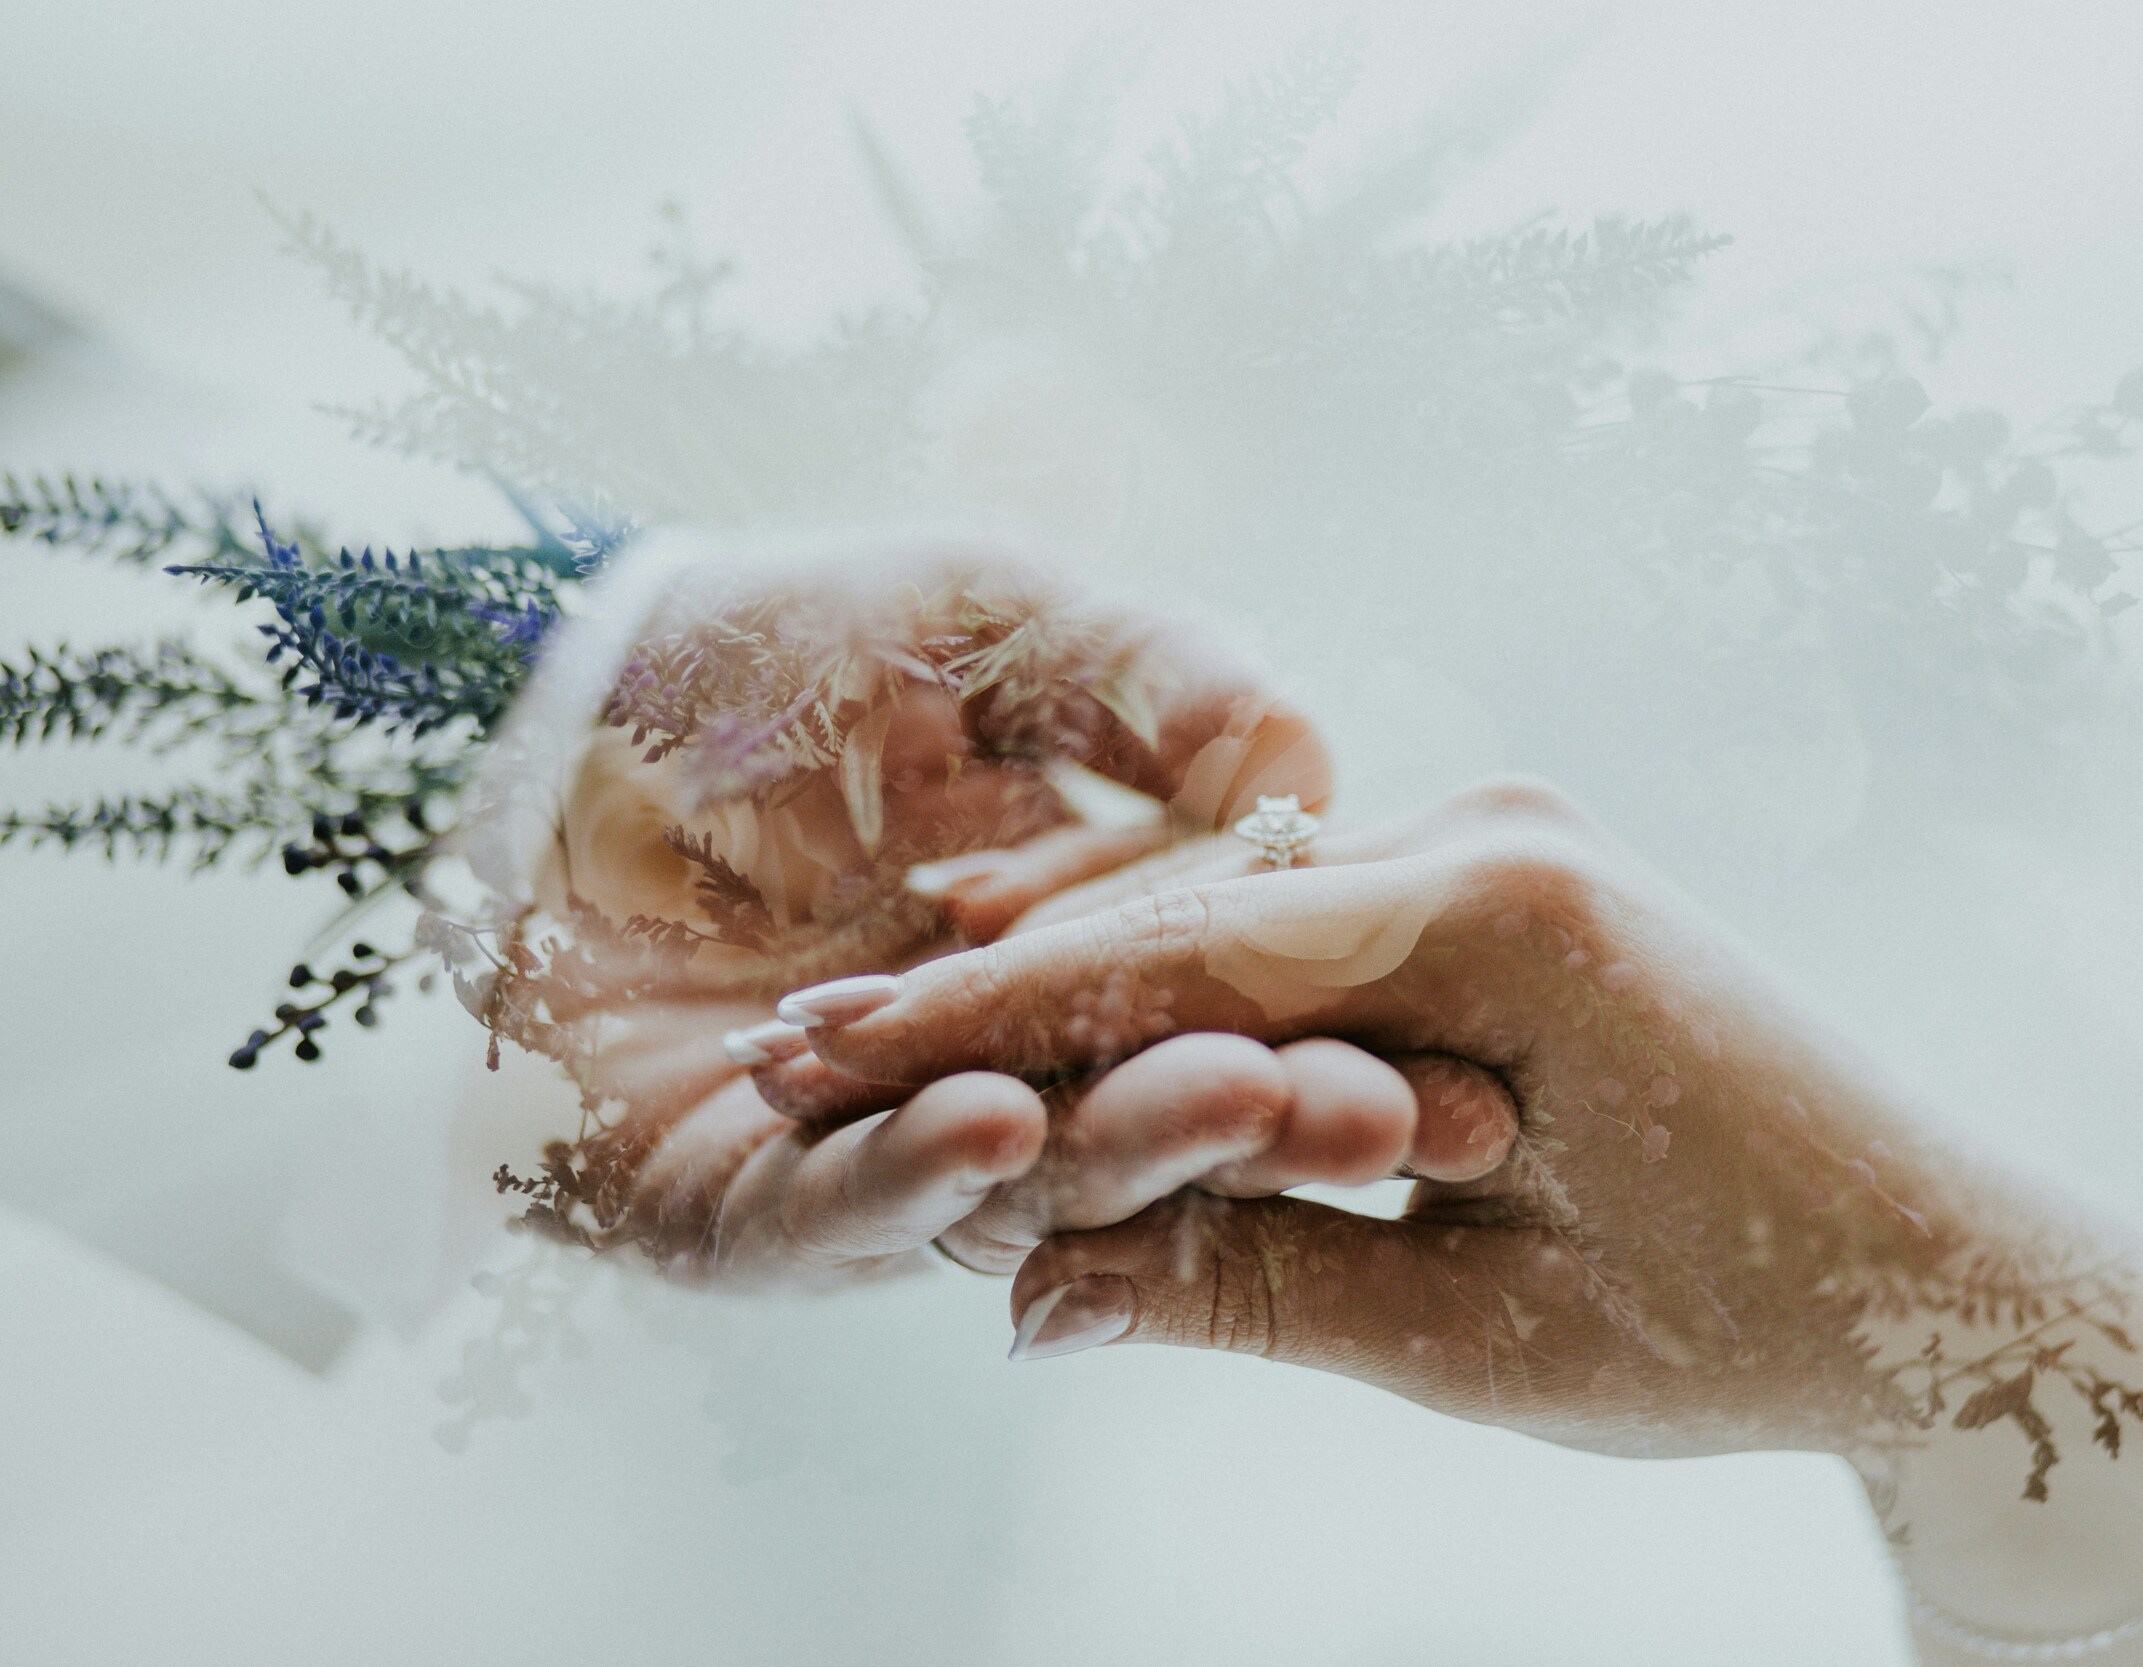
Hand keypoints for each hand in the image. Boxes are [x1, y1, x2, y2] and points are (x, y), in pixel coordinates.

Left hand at [484, 534, 1509, 1289]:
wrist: (528, 700)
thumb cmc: (777, 643)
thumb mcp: (998, 614)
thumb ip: (1157, 677)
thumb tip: (1312, 775)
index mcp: (1084, 951)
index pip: (1229, 1007)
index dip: (1338, 1029)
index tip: (1475, 1065)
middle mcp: (999, 1069)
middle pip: (1147, 1111)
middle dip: (1273, 1114)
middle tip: (1401, 1123)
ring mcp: (871, 1149)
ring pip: (1015, 1178)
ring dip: (1126, 1152)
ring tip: (1237, 1107)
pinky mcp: (735, 1210)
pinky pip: (828, 1208)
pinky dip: (904, 1176)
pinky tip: (989, 1121)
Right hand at [778, 777, 2142, 1639]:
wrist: (1944, 1272)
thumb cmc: (1743, 1324)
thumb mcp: (1479, 1337)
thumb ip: (1247, 1286)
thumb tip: (1022, 1300)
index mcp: (1502, 913)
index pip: (1179, 960)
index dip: (982, 1025)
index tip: (821, 1070)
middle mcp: (1495, 832)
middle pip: (1184, 912)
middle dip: (991, 993)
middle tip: (801, 1053)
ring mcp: (1502, 840)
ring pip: (1231, 909)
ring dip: (1070, 979)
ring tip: (884, 1033)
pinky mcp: (1504, 879)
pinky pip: (1304, 923)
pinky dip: (1182, 982)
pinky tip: (1052, 1004)